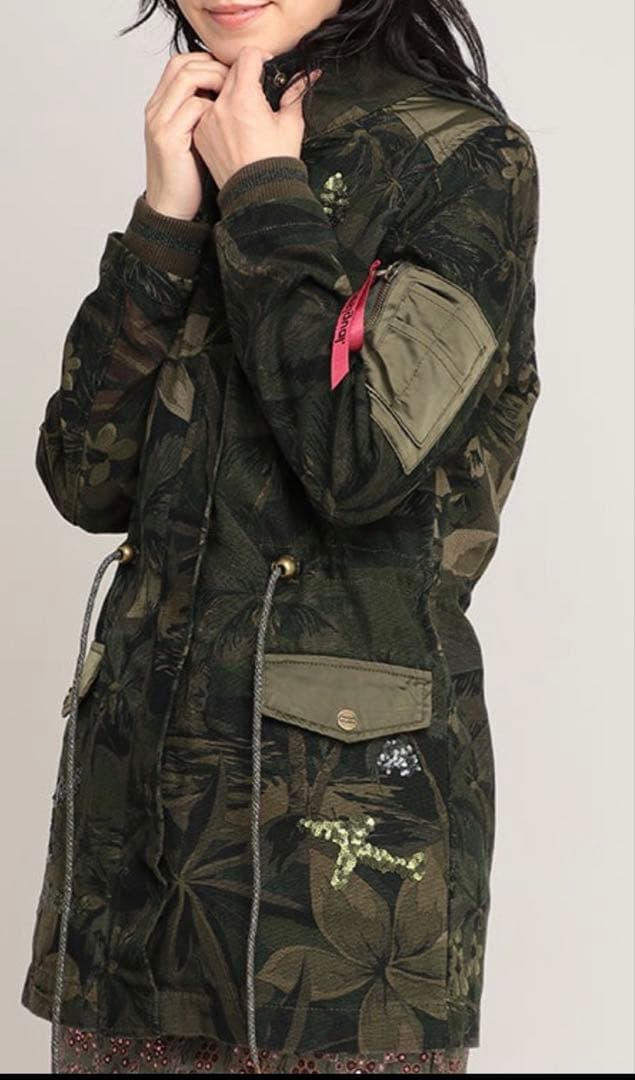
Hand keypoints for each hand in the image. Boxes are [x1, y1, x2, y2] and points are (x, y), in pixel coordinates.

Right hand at [143, 52, 229, 219]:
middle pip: (182, 64)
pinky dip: (211, 106)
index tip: (230, 71)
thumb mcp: (192, 139)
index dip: (206, 62)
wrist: (170, 208)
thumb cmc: (187, 177)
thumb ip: (201, 115)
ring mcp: (160, 122)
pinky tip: (224, 118)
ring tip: (232, 93)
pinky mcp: (168, 138)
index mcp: (161, 107)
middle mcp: (156, 109)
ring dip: (214, 79)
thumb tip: (227, 96)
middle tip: (236, 78)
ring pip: (186, 78)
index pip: (181, 64)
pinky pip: (192, 107)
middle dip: (212, 65)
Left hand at [192, 45, 320, 192]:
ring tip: (246, 116)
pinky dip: (220, 115)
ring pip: (218, 92)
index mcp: (244, 98)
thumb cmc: (274, 166)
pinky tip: (234, 131)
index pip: (248, 56)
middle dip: (247, 77)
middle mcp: (221, 106)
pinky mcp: (201, 135)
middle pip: (231, 71)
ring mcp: (207, 121)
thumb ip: (294, 94)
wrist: (257, 197)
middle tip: (260, 94)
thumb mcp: (291, 125)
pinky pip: (208, 113)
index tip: (267, 68)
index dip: (261, 58)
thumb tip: (303, 78)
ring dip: (232, 96)